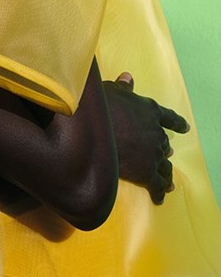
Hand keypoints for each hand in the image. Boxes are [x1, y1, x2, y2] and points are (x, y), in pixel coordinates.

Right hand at [103, 72, 188, 203]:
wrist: (92, 130)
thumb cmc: (99, 106)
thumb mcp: (110, 90)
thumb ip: (122, 87)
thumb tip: (128, 78)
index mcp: (150, 110)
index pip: (169, 117)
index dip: (177, 123)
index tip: (185, 128)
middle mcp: (156, 132)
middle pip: (165, 143)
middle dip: (165, 148)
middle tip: (167, 153)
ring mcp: (153, 153)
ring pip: (165, 165)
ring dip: (166, 172)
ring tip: (168, 180)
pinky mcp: (146, 172)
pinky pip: (157, 184)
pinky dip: (160, 191)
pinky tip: (159, 197)